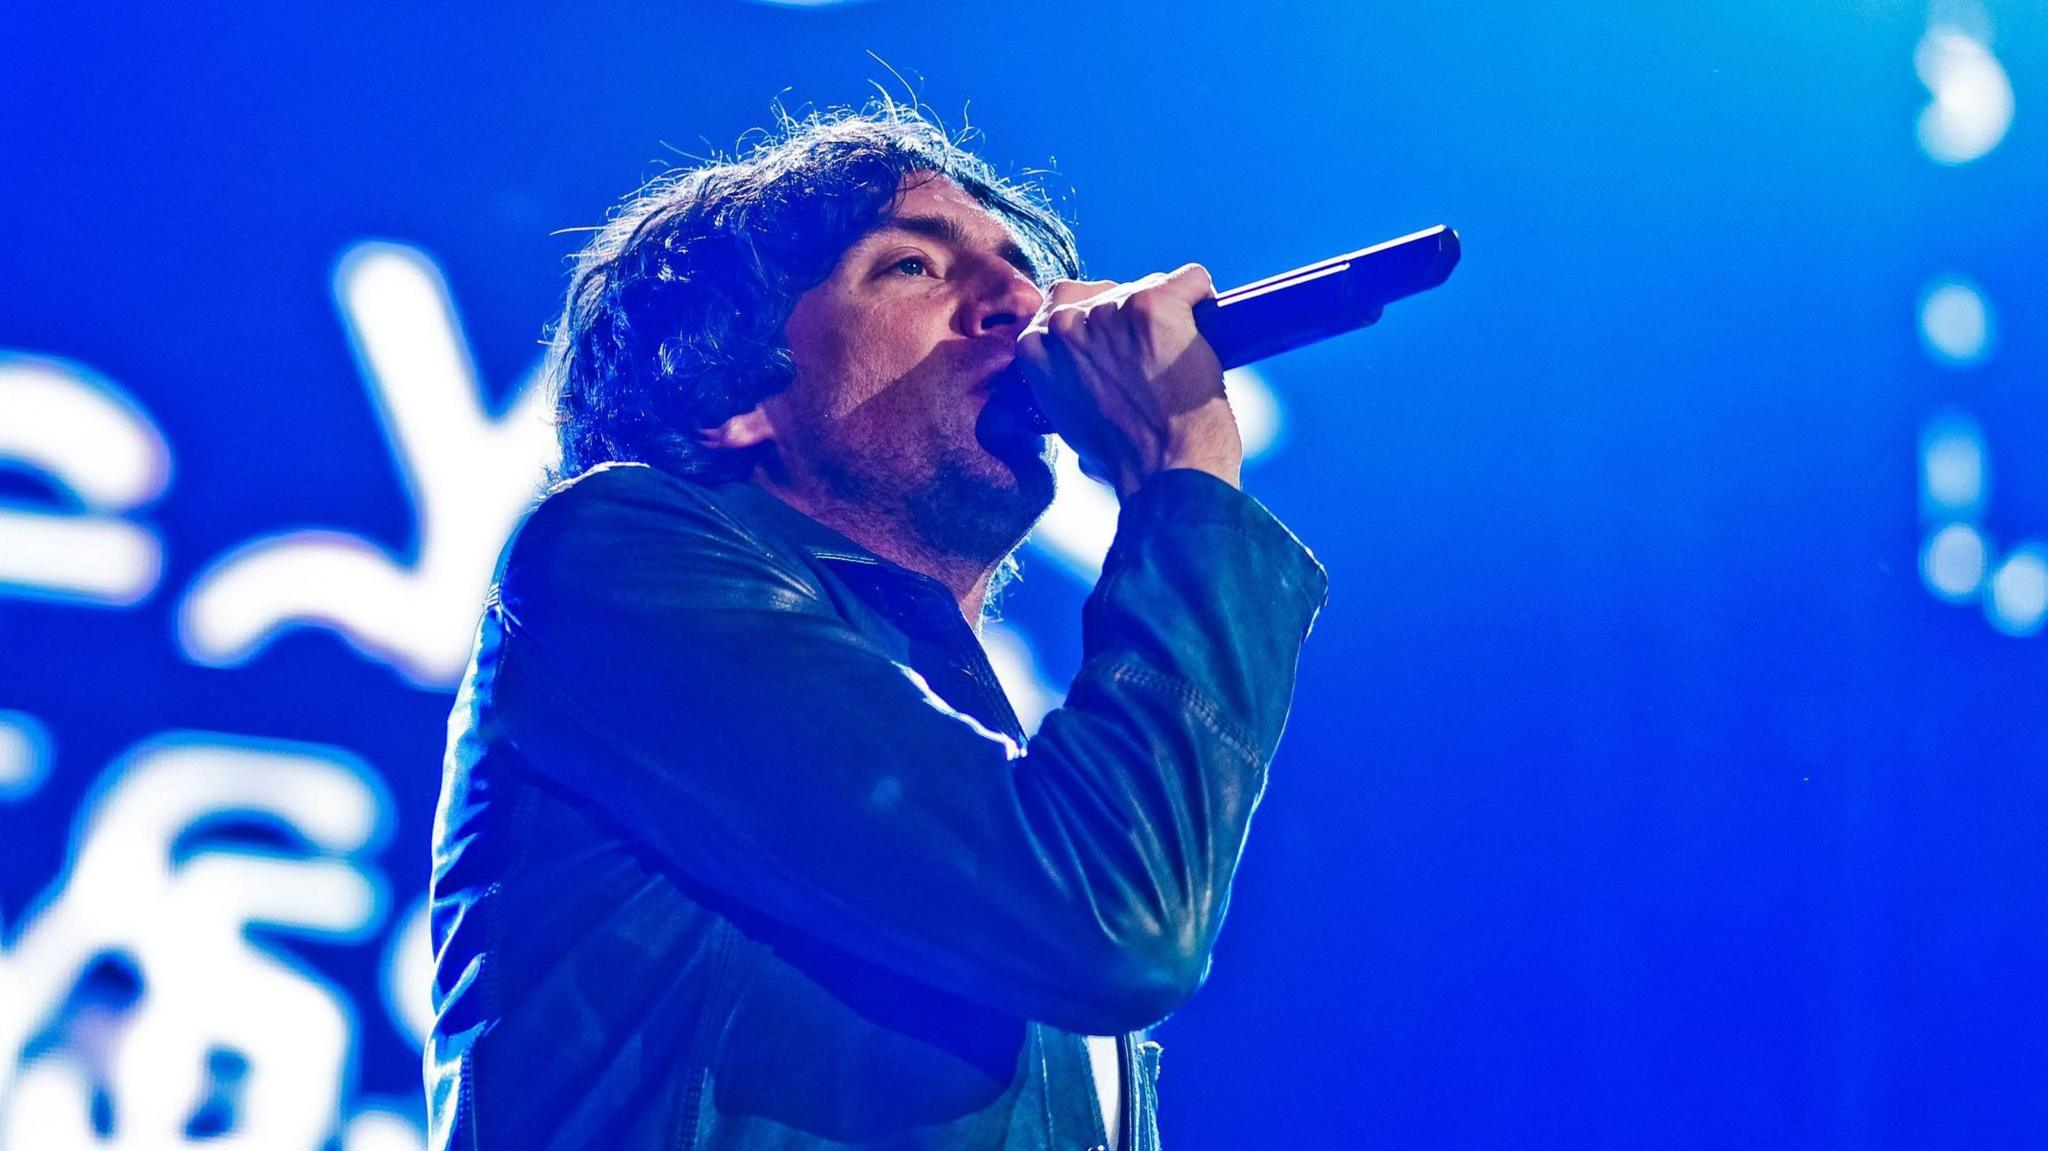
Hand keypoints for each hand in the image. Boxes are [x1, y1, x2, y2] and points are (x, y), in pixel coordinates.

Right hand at [1014, 265, 1242, 499]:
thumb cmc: (1125, 459)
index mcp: (1035, 349)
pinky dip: (1203, 300)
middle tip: (1149, 361)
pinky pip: (1191, 279)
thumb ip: (1067, 379)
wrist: (1166, 473)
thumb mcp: (1068, 418)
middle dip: (1128, 318)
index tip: (1118, 353)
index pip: (1063, 306)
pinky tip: (1205, 337)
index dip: (1098, 328)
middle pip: (1106, 291)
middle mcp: (1065, 323)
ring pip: (1148, 286)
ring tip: (1176, 363)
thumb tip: (1088, 375)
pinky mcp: (1154, 303)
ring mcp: (1109, 311)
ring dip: (1166, 317)